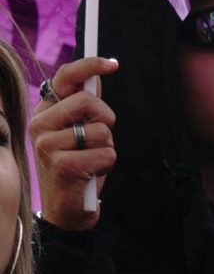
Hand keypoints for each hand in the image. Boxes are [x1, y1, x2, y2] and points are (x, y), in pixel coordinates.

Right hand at [29, 57, 118, 230]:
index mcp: (44, 113)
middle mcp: (39, 126)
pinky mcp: (63, 165)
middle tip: (100, 138)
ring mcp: (47, 146)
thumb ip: (85, 107)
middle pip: (88, 101)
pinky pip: (107, 153)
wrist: (67, 209)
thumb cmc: (78, 166)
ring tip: (91, 160)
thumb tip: (97, 76)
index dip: (89, 66)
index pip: (64, 77)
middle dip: (106, 119)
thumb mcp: (80, 133)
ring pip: (101, 130)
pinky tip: (91, 173)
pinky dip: (107, 164)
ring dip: (107, 146)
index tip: (112, 64)